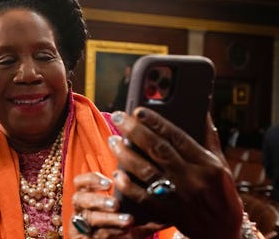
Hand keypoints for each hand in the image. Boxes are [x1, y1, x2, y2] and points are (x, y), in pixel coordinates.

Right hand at [68, 172, 160, 238]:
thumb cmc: (119, 221)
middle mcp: (81, 208)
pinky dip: (112, 231)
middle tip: (116, 204)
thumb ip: (137, 199)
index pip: (80, 182)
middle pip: (80, 199)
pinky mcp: (84, 237)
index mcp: (86, 195)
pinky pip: (97, 234)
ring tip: (127, 220)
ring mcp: (82, 224)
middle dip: (98, 200)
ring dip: (108, 218)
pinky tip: (125, 230)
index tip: (108, 183)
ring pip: (90, 218)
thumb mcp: (126, 208)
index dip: (91, 180)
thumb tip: (161, 191)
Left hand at [108, 108, 242, 238]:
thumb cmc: (221, 194)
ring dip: (126, 154)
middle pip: (158, 150)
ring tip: (113, 140)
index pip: (178, 137)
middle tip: (118, 117)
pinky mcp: (167, 212)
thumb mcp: (221, 165)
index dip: (156, 122)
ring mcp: (179, 196)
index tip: (139, 110)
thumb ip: (208, 139)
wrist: (222, 232)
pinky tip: (117, 173)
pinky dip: (128, 185)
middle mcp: (192, 179)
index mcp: (207, 164)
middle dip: (135, 131)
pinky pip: (143, 197)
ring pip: (147, 171)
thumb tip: (201, 111)